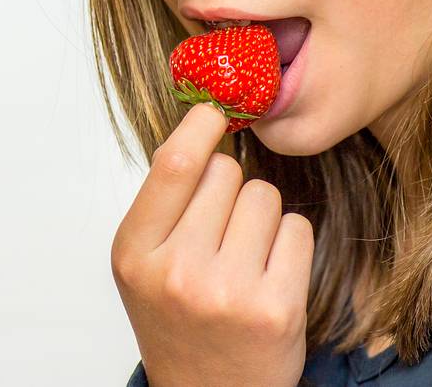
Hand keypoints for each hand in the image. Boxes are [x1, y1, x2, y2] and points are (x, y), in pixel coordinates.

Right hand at [111, 102, 313, 386]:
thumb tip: (204, 127)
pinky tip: (270, 275)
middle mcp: (177, 272)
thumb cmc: (179, 321)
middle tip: (221, 233)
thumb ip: (164, 201)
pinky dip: (289, 245)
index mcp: (134, 253)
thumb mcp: (144, 263)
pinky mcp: (276, 309)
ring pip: (265, 198)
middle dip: (230, 190)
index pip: (174, 164)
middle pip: (226, 175)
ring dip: (262, 217)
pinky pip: (296, 231)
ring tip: (245, 258)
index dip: (200, 126)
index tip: (215, 111)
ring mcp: (228, 292)